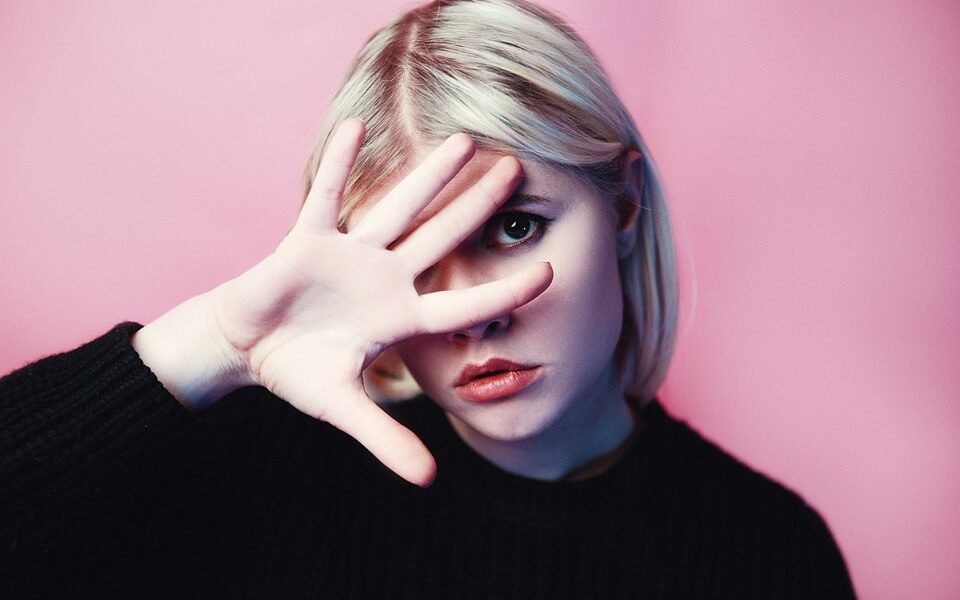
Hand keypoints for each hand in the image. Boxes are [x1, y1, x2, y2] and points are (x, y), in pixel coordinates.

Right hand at [142, 118, 552, 485]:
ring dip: (427, 176)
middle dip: (476, 206)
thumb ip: (386, 440)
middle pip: (441, 237)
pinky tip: (356, 130)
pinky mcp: (307, 239)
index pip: (464, 302)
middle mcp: (384, 278)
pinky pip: (324, 196)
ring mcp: (350, 254)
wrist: (246, 349)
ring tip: (463, 140)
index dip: (504, 288)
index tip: (549, 271)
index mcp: (399, 316)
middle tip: (518, 169)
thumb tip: (429, 482)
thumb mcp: (343, 408)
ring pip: (396, 209)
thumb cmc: (297, 372)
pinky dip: (337, 165)